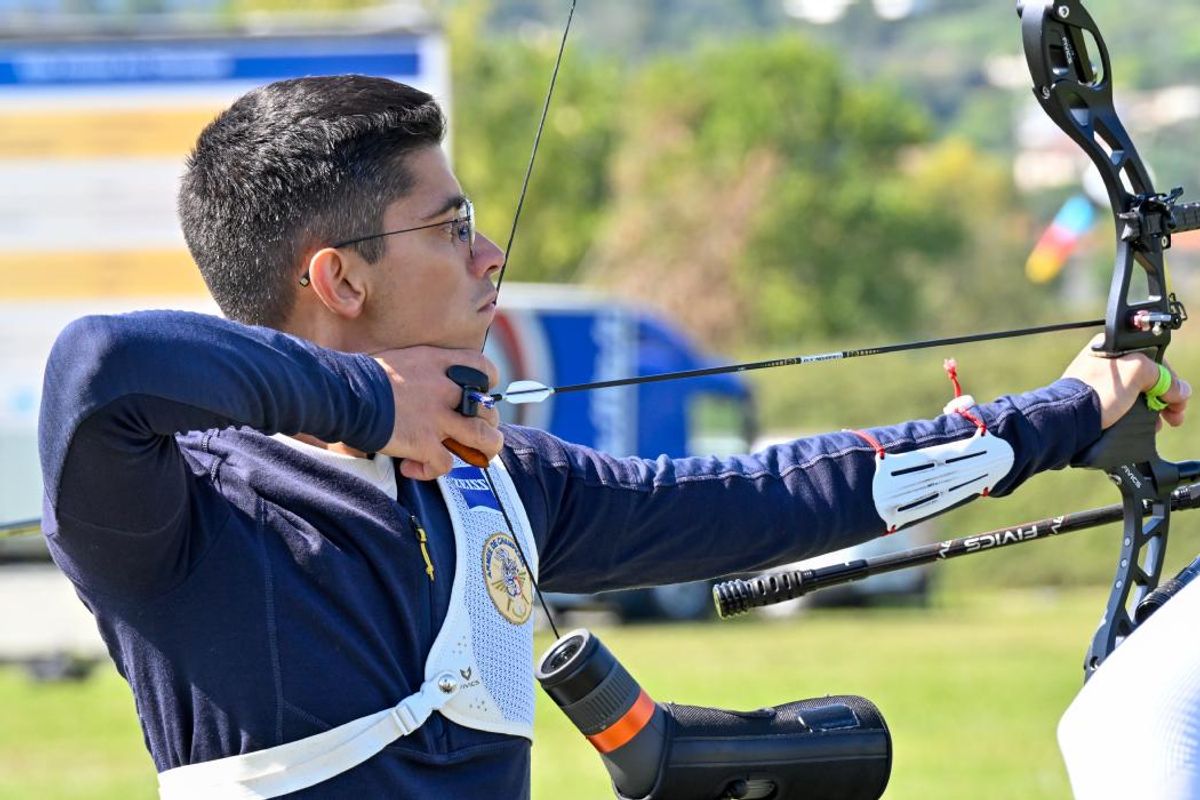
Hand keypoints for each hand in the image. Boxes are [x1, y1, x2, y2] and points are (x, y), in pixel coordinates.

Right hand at [372, 347, 502, 479]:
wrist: (344, 393)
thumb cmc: (363, 376)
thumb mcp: (403, 360)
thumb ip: (424, 371)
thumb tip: (427, 385)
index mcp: (440, 363)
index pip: (484, 369)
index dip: (488, 385)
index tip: (479, 394)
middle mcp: (445, 389)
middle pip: (488, 410)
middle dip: (486, 425)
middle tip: (469, 433)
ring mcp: (438, 418)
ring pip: (484, 438)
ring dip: (482, 451)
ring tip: (466, 454)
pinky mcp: (424, 443)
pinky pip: (444, 465)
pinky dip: (430, 471)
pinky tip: (411, 467)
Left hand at [1062, 336, 1190, 429]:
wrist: (1068, 419)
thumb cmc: (1096, 391)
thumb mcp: (1135, 372)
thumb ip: (1161, 376)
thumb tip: (1180, 390)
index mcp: (1111, 346)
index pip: (1152, 357)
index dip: (1169, 378)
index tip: (1178, 396)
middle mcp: (1105, 361)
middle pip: (1146, 376)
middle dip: (1165, 396)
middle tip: (1175, 414)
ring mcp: (1099, 382)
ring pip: (1137, 393)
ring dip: (1154, 408)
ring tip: (1162, 423)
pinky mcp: (1096, 401)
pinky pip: (1125, 405)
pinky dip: (1139, 414)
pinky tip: (1148, 424)